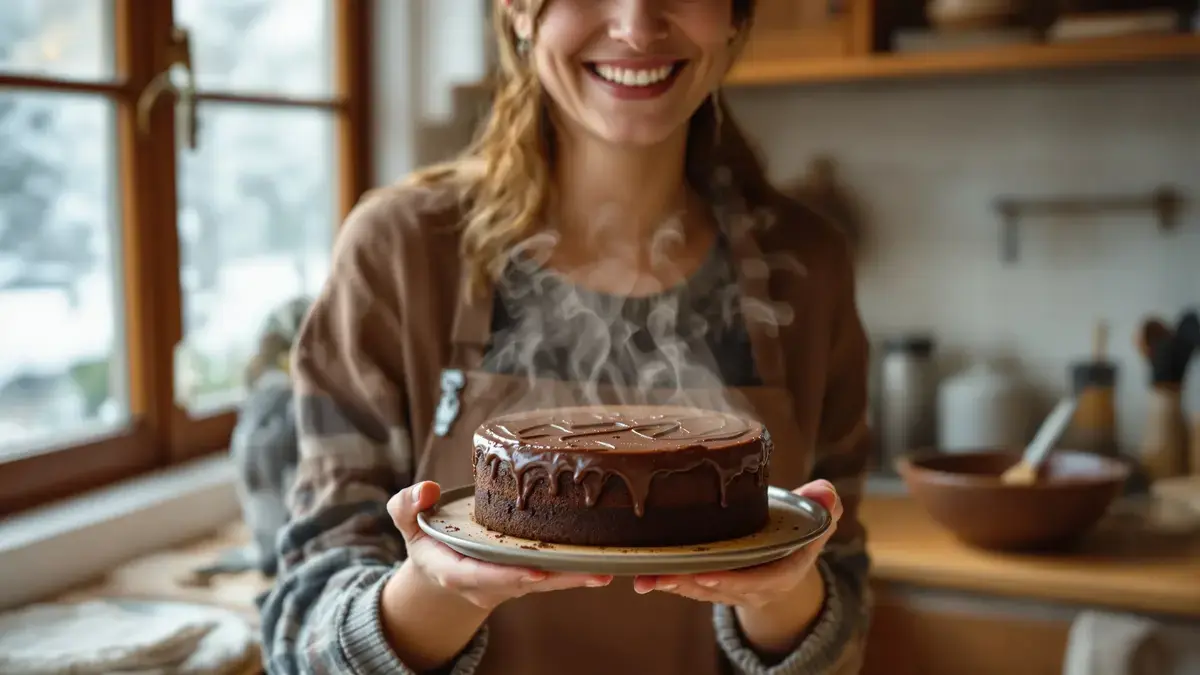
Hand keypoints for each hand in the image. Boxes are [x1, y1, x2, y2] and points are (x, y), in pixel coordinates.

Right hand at [387, 481, 612, 610]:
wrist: (438, 566)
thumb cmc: (426, 538)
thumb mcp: (407, 522)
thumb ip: (408, 505)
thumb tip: (427, 489)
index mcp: (456, 572)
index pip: (484, 577)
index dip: (510, 576)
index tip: (536, 572)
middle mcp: (487, 583)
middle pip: (526, 584)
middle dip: (559, 579)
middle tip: (594, 571)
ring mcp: (509, 584)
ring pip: (546, 583)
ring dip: (576, 578)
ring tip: (608, 570)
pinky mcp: (525, 577)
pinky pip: (552, 576)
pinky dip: (576, 572)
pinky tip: (605, 564)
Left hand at [632, 480, 842, 651]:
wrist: (786, 563)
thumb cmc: (796, 535)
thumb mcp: (814, 523)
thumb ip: (822, 508)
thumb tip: (825, 491)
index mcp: (781, 572)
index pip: (759, 580)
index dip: (733, 580)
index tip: (707, 574)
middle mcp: (754, 587)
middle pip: (721, 589)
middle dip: (692, 584)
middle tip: (664, 576)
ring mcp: (732, 588)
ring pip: (700, 590)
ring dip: (673, 584)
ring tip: (647, 577)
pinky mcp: (711, 584)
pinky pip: (689, 585)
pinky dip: (667, 581)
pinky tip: (643, 576)